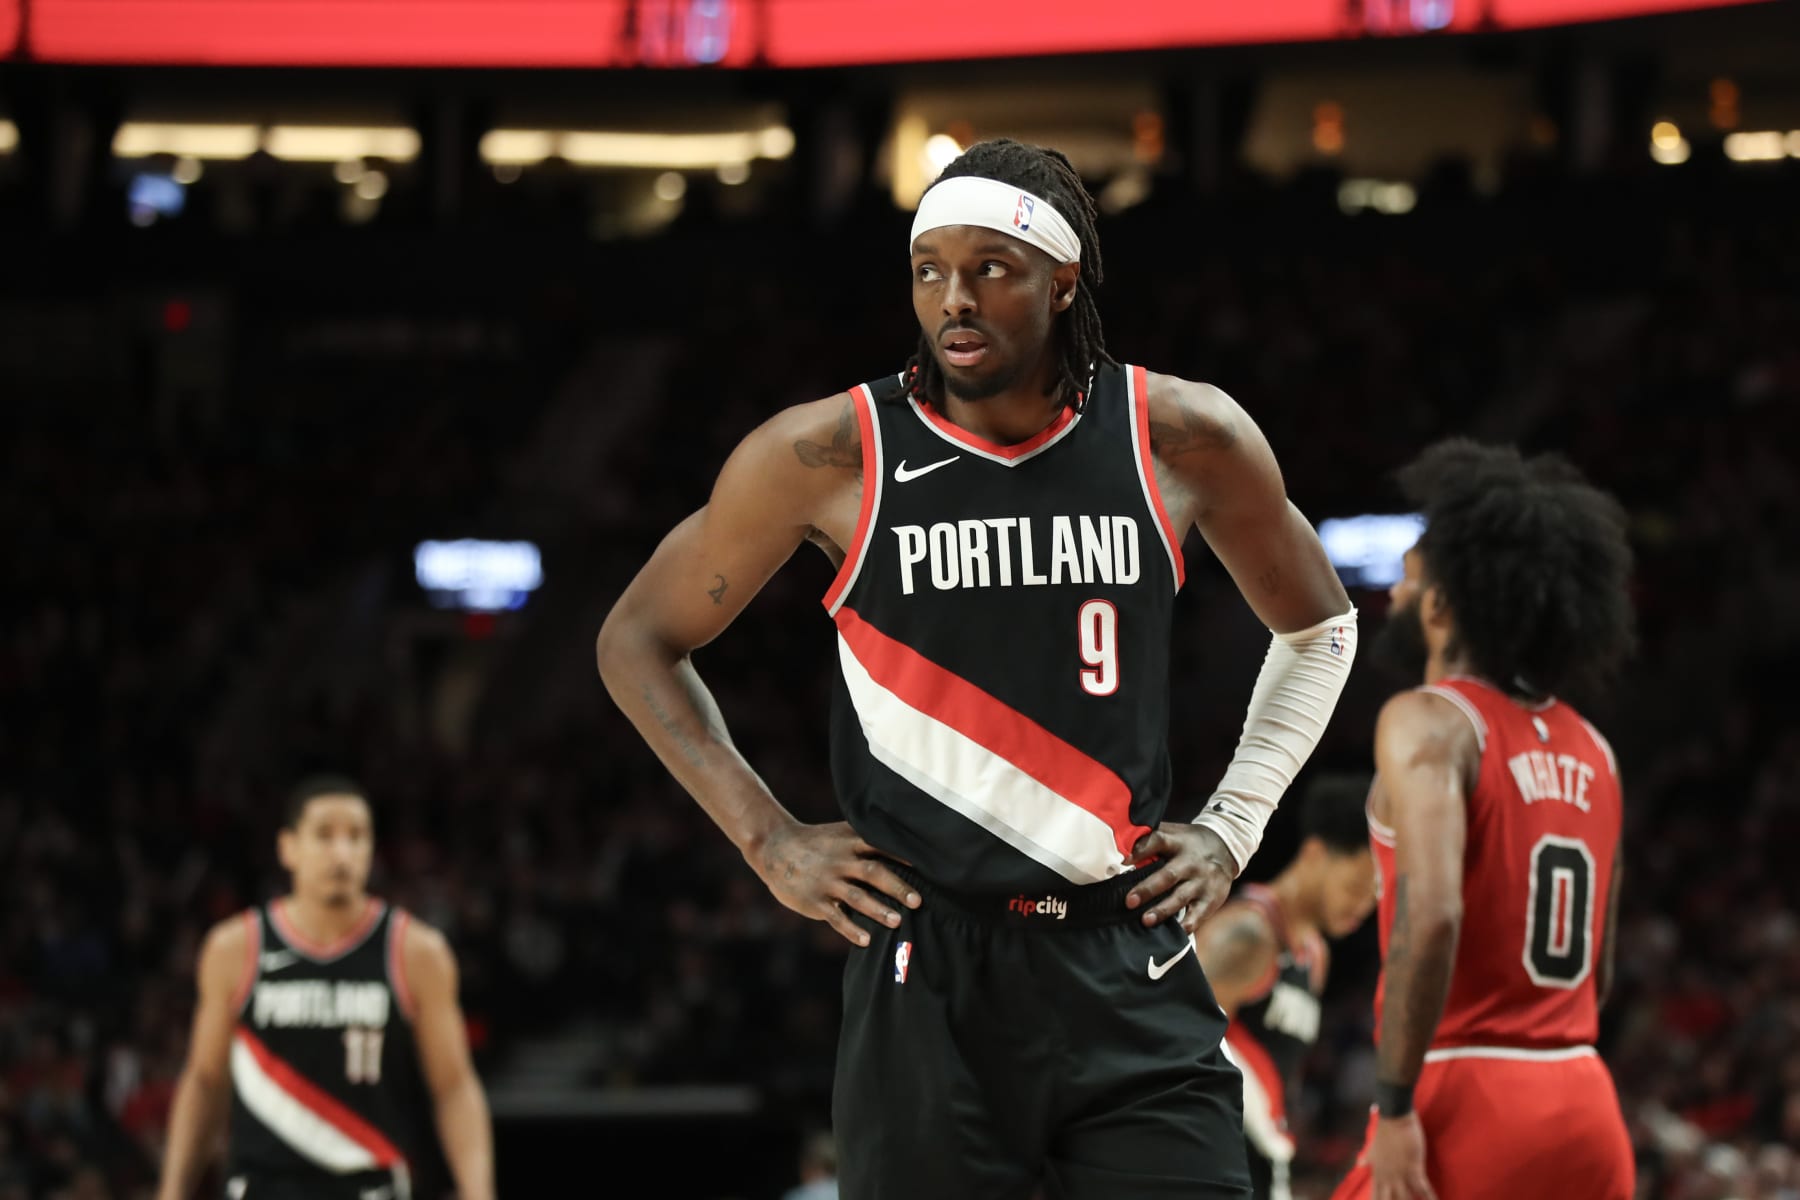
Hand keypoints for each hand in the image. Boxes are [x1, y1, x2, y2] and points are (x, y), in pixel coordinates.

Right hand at [751, 820, 920, 946]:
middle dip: (897, 887)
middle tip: (918, 901)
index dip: (903, 856)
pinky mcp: (815, 901)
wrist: (774, 847)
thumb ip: (867, 839)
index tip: (926, 867)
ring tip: (897, 921)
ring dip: (878, 909)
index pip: (881, 847)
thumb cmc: (817, 842)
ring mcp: (827, 881)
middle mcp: (841, 860)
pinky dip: (851, 929)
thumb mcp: (840, 832)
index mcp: (850, 842)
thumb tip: (905, 848)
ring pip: (857, 897)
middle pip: (874, 872)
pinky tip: (867, 940)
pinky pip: (836, 917)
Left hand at [1124, 823, 1236, 933]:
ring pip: (1181, 897)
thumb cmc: (1189, 843)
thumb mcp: (1174, 833)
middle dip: (1148, 889)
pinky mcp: (1211, 899)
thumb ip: (1150, 838)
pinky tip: (1175, 932)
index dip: (1140, 850)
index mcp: (1177, 842)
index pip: (1158, 841)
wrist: (1227, 848)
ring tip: (1146, 920)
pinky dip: (1187, 924)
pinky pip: (1198, 915)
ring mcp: (1202, 882)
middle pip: (1168, 875)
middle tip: (1129, 901)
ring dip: (1163, 910)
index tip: (1123, 860)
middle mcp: (1190, 862)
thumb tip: (1117, 845)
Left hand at [1370, 1112, 1435, 1199]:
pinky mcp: (1413, 1168)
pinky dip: (1431, 1198)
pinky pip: (1423, 1189)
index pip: (1376, 1199)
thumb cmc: (1385, 1131)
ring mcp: (1400, 1174)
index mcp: (1378, 1174)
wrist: (1394, 1116)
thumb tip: (1359, 1163)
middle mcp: (1387, 1178)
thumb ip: (1367, 1159)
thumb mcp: (1372, 1148)